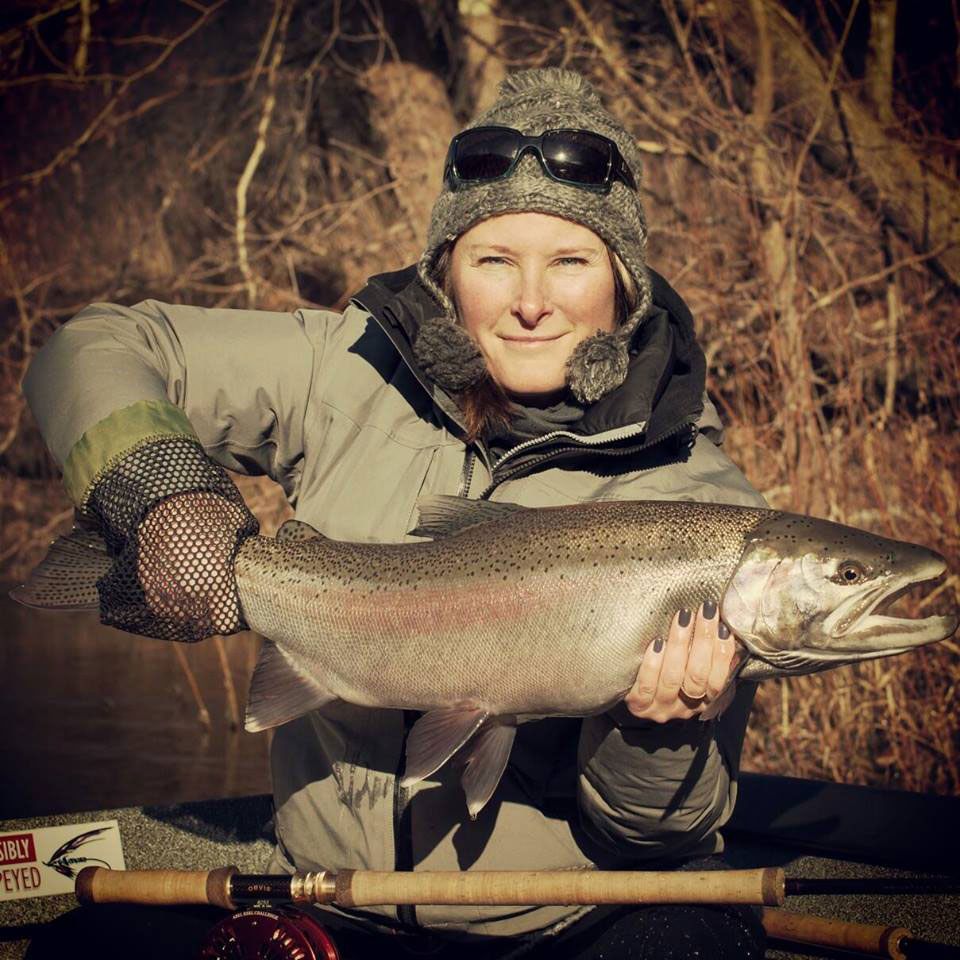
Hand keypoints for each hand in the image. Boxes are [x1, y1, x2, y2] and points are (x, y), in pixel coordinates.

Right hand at [136, 491, 248, 636]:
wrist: (169, 499)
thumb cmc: (210, 512)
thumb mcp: (239, 531)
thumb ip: (244, 554)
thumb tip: (257, 562)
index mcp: (216, 581)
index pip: (224, 622)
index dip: (232, 618)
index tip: (235, 611)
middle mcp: (189, 591)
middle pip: (203, 622)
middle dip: (212, 613)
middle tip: (219, 601)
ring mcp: (165, 589)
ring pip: (181, 616)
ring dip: (191, 610)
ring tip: (200, 596)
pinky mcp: (148, 583)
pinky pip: (161, 605)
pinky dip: (171, 602)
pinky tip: (182, 590)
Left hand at [623, 602, 740, 722]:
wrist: (630, 688)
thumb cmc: (668, 667)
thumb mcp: (692, 663)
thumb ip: (708, 651)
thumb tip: (725, 623)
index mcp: (703, 700)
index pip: (718, 680)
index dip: (722, 654)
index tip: (723, 626)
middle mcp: (684, 708)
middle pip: (697, 676)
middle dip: (703, 640)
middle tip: (705, 612)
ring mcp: (660, 708)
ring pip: (672, 679)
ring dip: (679, 645)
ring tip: (682, 619)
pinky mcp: (638, 705)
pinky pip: (646, 687)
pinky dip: (652, 664)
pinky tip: (657, 643)